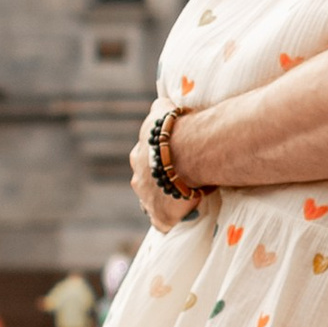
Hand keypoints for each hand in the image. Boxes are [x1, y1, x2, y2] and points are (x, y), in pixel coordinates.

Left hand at [128, 108, 209, 235]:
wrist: (189, 150)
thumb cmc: (178, 128)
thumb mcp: (163, 110)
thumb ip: (159, 108)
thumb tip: (162, 103)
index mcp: (138, 156)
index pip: (145, 162)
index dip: (157, 162)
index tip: (171, 161)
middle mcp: (138, 179)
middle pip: (146, 184)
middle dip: (158, 183)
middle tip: (178, 180)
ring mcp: (148, 200)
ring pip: (153, 204)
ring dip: (164, 201)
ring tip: (183, 199)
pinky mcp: (161, 217)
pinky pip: (165, 223)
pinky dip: (172, 221)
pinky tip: (183, 217)